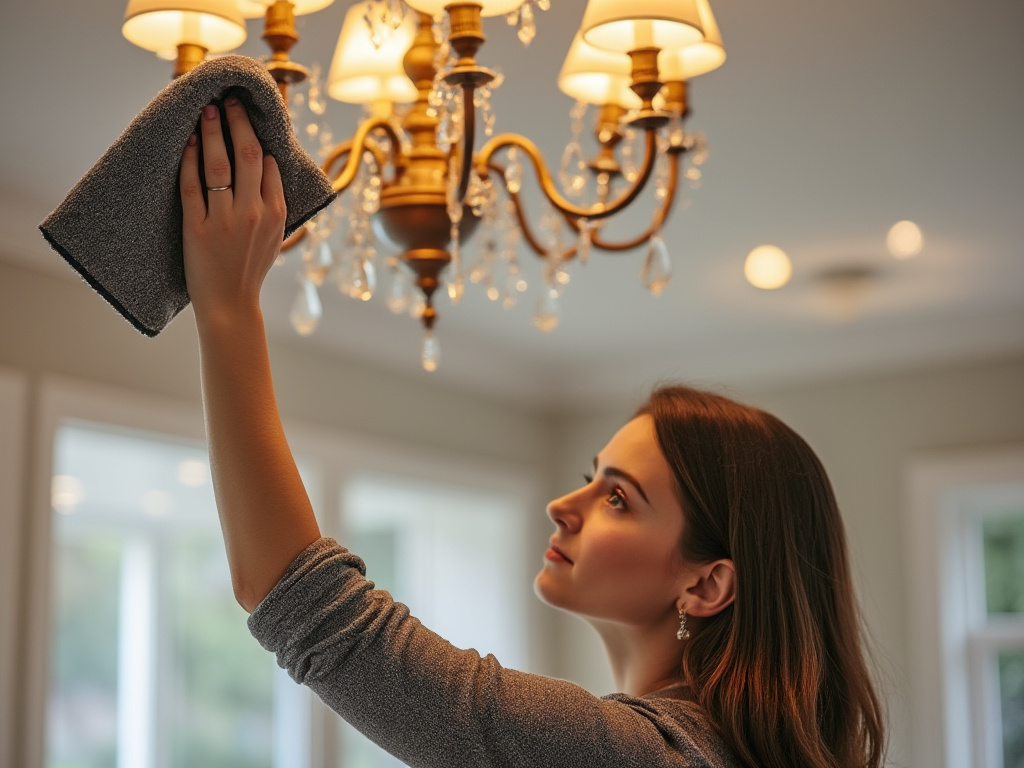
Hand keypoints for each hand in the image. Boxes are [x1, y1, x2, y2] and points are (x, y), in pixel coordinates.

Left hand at [179, 98, 286, 322]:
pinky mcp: (197, 228)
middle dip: (238, 122)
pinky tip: (189, 143)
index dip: (258, 135)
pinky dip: (190, 160)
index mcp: (276, 214)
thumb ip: (278, 209)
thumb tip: (276, 173)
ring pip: (219, 164)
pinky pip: (193, 185)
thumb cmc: (250, 272)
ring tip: (207, 110)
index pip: (269, 164)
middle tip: (228, 101)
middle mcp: (253, 213)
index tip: (247, 116)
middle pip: (248, 155)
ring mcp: (224, 220)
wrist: (230, 305)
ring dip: (213, 132)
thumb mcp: (276, 240)